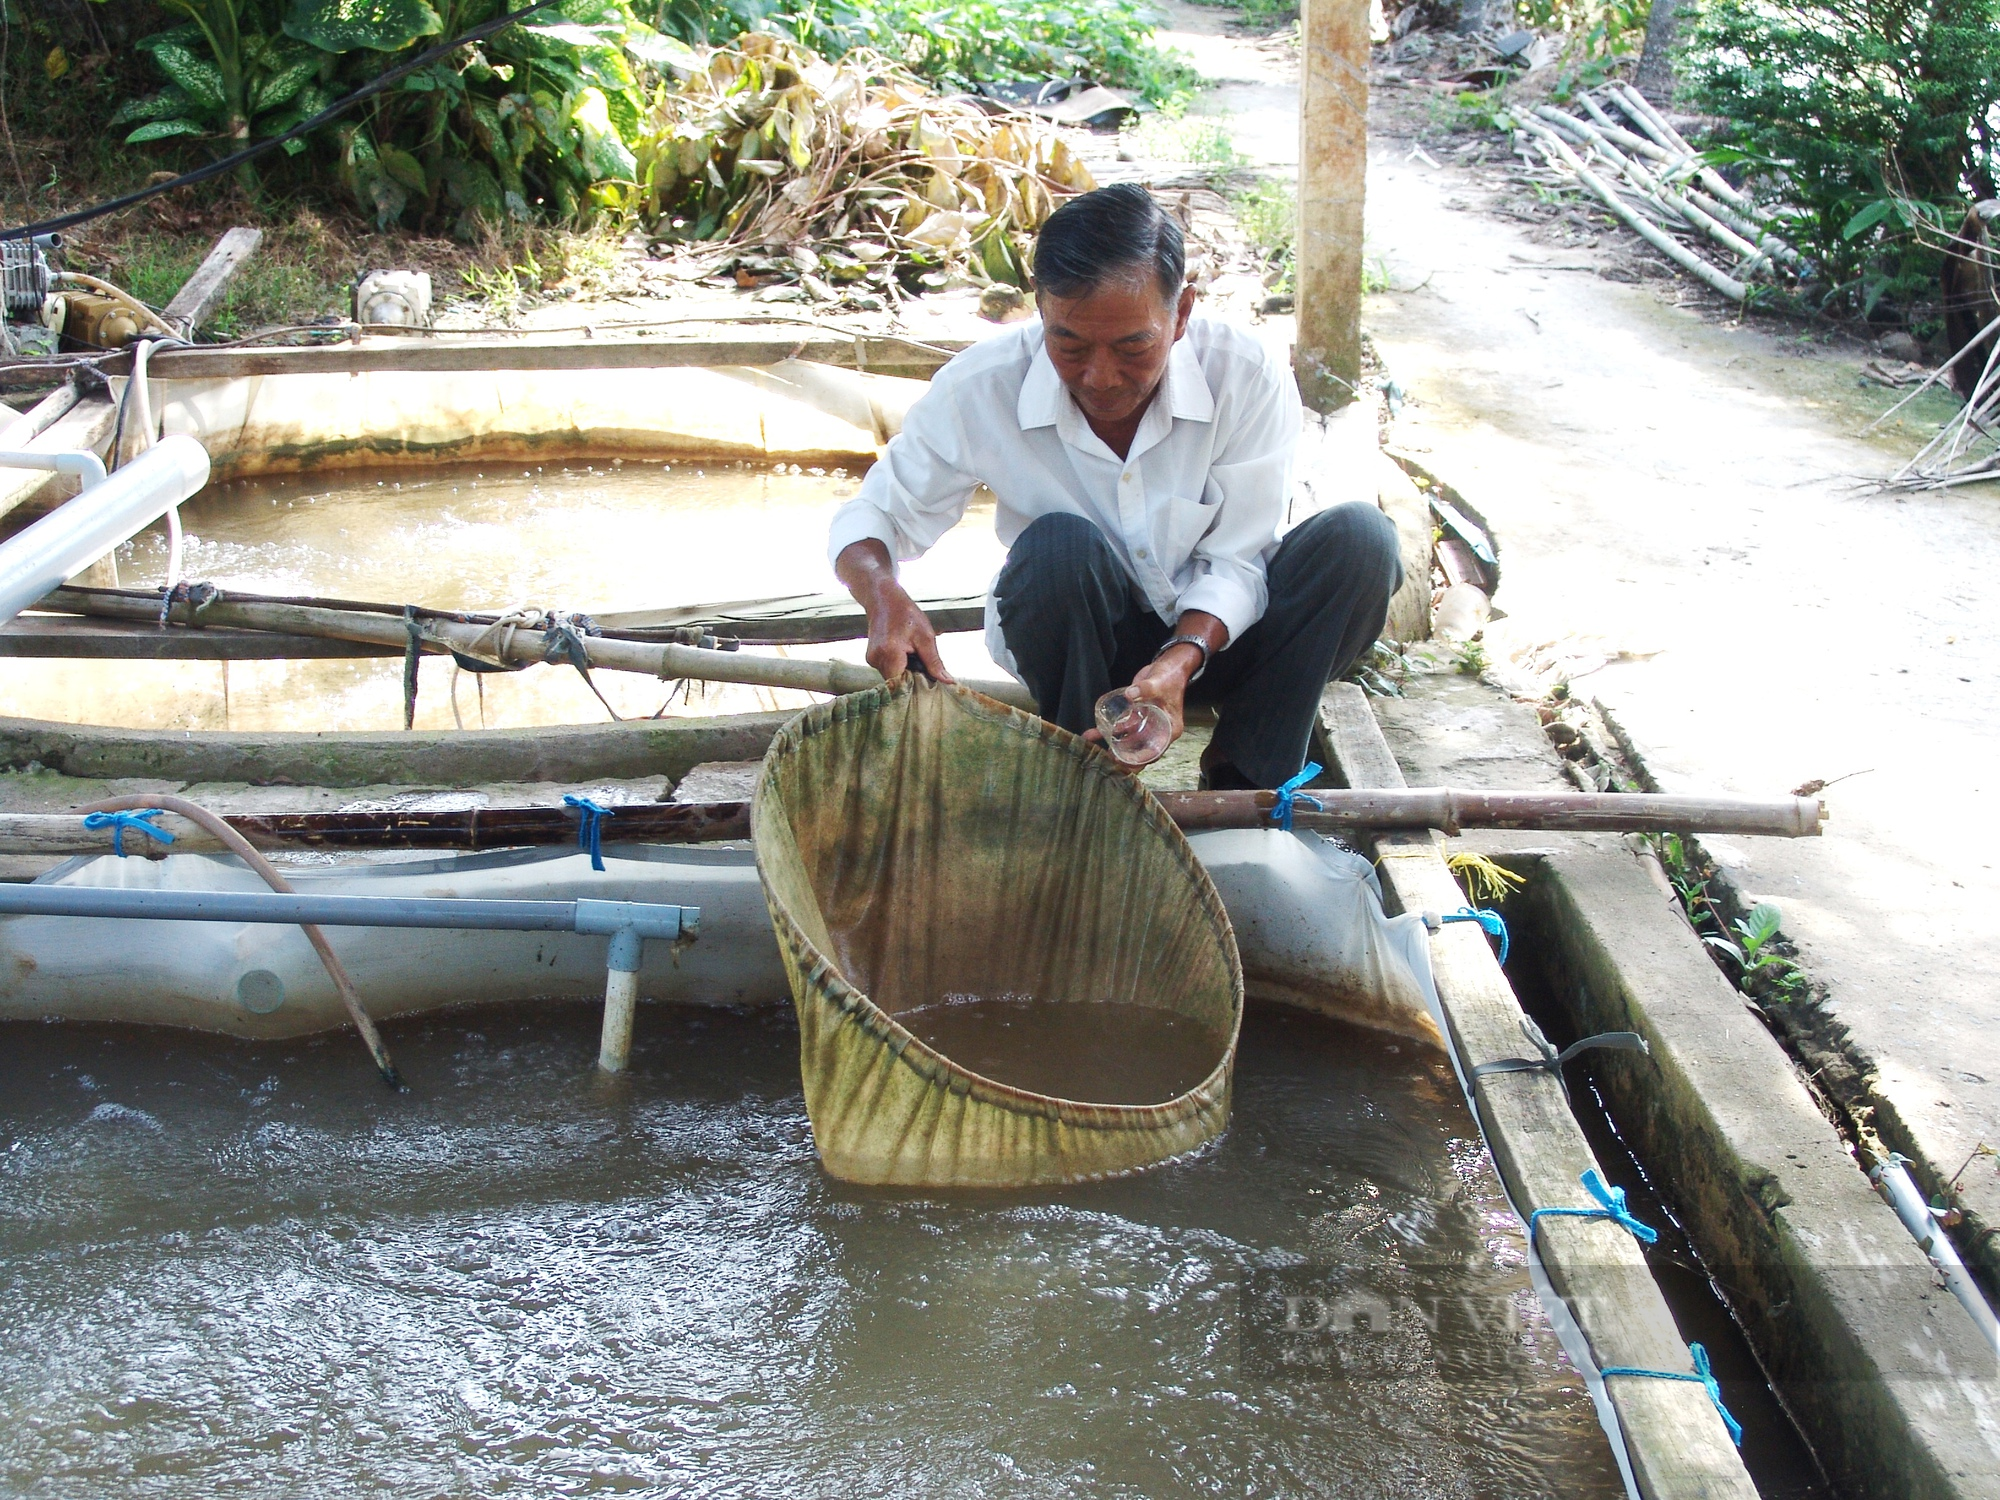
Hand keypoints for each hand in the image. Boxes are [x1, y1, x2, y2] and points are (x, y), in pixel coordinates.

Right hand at [834, 539, 954, 683]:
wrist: (883, 599)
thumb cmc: (906, 614)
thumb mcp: (926, 637)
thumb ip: (935, 662)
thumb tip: (948, 682)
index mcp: (889, 654)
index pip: (903, 685)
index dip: (916, 688)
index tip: (930, 686)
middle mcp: (876, 660)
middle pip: (898, 683)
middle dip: (913, 680)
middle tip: (926, 670)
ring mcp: (871, 660)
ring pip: (893, 678)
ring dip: (906, 673)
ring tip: (914, 657)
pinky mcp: (871, 659)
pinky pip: (889, 670)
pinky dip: (899, 667)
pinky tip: (906, 655)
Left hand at [1081, 645, 1196, 758]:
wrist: (1167, 667)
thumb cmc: (1170, 677)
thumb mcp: (1160, 683)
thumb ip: (1146, 688)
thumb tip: (1130, 694)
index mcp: (1169, 729)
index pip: (1156, 751)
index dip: (1141, 759)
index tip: (1125, 763)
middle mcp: (1158, 731)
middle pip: (1141, 751)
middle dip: (1124, 759)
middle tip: (1108, 762)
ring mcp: (1146, 725)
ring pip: (1128, 742)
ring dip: (1113, 747)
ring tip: (1097, 753)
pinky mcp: (1136, 718)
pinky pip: (1122, 729)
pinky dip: (1108, 732)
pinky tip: (1092, 734)